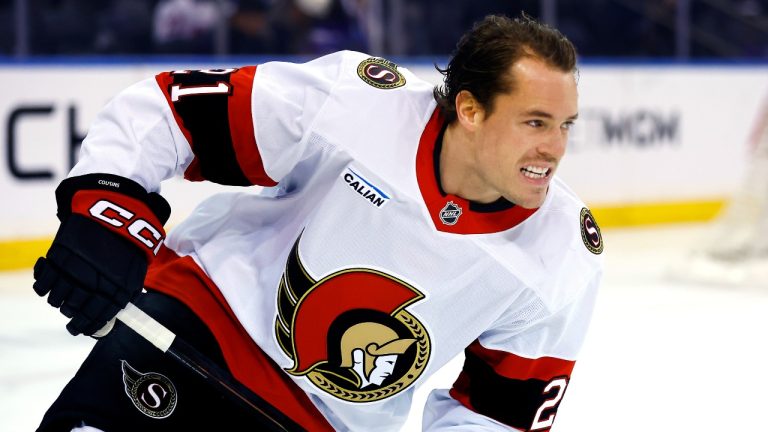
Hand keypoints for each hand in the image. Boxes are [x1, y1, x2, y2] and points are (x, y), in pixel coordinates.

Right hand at [33, 174, 169, 335]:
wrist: (114, 210)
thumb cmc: (129, 241)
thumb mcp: (136, 269)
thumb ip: (125, 292)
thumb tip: (114, 312)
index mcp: (116, 288)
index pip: (98, 317)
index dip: (87, 326)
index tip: (81, 329)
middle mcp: (93, 282)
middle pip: (75, 310)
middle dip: (72, 316)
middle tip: (70, 316)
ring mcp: (74, 270)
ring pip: (57, 299)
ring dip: (58, 301)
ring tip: (60, 299)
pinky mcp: (59, 256)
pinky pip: (43, 281)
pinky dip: (42, 286)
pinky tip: (46, 286)